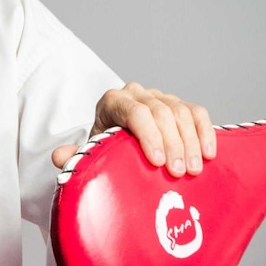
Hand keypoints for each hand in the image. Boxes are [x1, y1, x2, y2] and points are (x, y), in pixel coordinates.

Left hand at [52, 82, 216, 176]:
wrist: (118, 143)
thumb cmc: (105, 148)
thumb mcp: (92, 152)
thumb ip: (77, 155)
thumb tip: (59, 156)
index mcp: (112, 101)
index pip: (134, 112)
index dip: (149, 136)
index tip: (157, 162)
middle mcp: (136, 93)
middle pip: (160, 112)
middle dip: (172, 144)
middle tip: (178, 173)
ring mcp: (160, 96)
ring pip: (181, 112)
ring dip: (190, 142)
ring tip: (193, 170)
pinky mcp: (179, 104)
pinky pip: (197, 112)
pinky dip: (205, 131)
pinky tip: (208, 154)